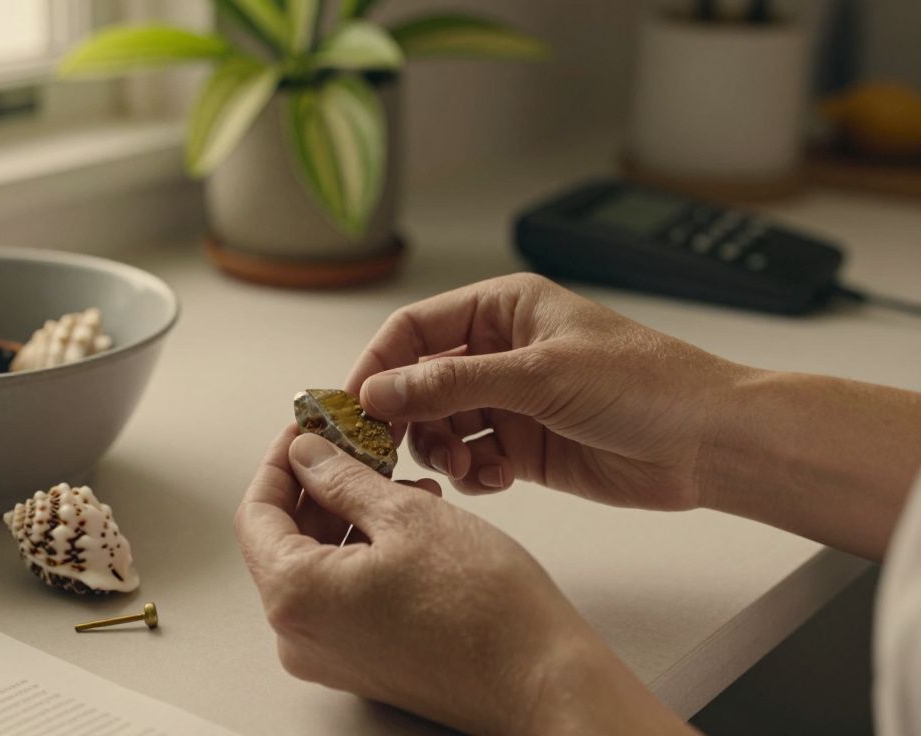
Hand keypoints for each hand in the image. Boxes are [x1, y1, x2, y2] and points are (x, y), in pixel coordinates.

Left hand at [234, 427, 689, 734]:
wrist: (542, 682)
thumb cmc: (485, 608)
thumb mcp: (407, 515)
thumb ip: (342, 478)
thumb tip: (306, 454)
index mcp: (296, 597)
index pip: (256, 513)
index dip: (281, 462)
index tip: (306, 430)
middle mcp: (299, 636)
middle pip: (283, 541)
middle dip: (318, 487)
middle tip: (354, 446)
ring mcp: (329, 656)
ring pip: (317, 566)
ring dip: (347, 517)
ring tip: (396, 483)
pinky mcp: (362, 664)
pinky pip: (342, 596)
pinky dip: (364, 554)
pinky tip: (408, 526)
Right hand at [345, 273, 751, 510]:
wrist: (709, 443)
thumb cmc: (646, 384)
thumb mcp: (540, 374)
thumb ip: (453, 383)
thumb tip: (380, 390)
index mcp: (503, 309)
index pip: (414, 330)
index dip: (379, 365)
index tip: (355, 406)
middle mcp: (500, 352)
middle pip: (419, 382)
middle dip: (409, 418)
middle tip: (399, 450)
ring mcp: (511, 401)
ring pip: (441, 426)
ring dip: (442, 450)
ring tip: (465, 466)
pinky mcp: (525, 446)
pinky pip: (472, 459)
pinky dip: (472, 474)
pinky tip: (496, 479)